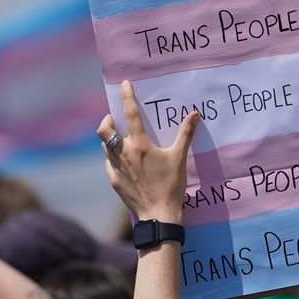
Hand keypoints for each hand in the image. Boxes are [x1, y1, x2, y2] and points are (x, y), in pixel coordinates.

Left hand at [96, 81, 198, 222]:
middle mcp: (124, 153)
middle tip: (115, 118)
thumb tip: (194, 114)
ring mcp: (117, 167)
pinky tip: (125, 161)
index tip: (124, 84)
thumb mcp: (180, 157)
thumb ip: (185, 134)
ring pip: (105, 146)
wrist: (158, 214)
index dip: (127, 96)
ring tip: (122, 138)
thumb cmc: (171, 184)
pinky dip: (114, 157)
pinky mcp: (114, 180)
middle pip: (104, 129)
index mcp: (140, 144)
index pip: (130, 114)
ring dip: (111, 138)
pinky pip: (109, 163)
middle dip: (107, 119)